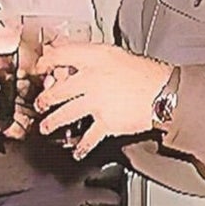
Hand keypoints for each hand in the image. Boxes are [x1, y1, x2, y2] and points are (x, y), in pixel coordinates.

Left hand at [35, 41, 172, 161]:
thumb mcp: (114, 54)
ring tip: (46, 127)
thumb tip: (70, 60)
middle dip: (44, 99)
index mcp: (94, 60)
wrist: (165, 92)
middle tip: (40, 103)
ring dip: (52, 122)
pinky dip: (81, 146)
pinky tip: (77, 150)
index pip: (60, 56)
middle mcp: (91, 80)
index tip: (40, 69)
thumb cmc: (144, 73)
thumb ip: (91, 57)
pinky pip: (88, 137)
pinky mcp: (106, 122)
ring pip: (65, 114)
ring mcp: (97, 103)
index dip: (45, 62)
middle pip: (58, 90)